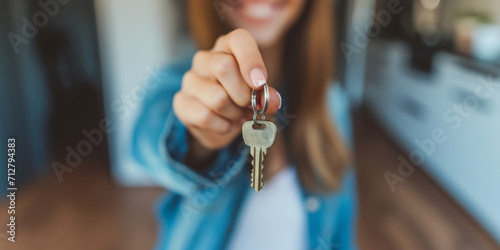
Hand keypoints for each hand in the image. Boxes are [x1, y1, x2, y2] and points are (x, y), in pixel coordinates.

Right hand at [173, 29, 280, 155]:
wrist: (219, 121)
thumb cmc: (240, 97)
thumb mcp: (258, 93)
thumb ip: (267, 94)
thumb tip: (273, 100)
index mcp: (227, 47)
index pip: (238, 39)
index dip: (251, 60)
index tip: (260, 82)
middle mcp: (205, 59)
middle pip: (224, 67)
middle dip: (244, 94)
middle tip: (249, 105)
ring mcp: (190, 80)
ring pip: (217, 97)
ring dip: (235, 114)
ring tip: (237, 116)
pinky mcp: (181, 102)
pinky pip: (205, 116)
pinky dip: (222, 126)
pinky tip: (225, 124)